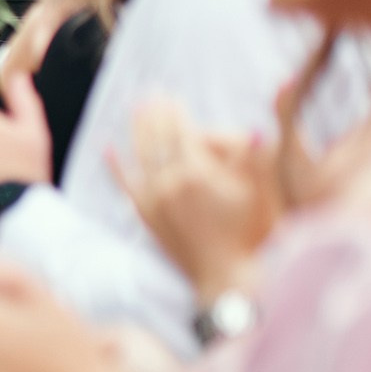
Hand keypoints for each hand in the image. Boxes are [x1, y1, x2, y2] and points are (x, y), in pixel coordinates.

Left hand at [111, 99, 277, 300]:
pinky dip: (116, 167)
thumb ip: (255, 161)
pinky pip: (126, 185)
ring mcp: (154, 201)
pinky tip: (108, 149)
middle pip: (157, 139)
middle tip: (150, 94)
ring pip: (139, 156)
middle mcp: (169, 184)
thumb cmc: (252, 236)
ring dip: (136, 130)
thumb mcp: (262, 195)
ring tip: (135, 109)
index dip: (175, 112)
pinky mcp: (146, 217)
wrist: (226, 278)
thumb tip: (258, 130)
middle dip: (153, 114)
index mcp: (197, 173)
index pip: (180, 133)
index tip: (171, 96)